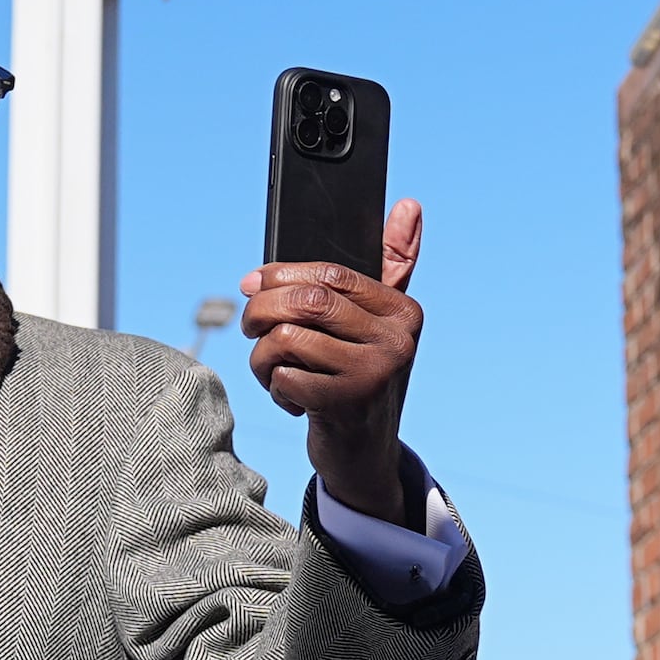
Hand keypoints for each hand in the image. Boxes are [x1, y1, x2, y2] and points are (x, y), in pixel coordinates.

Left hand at [241, 200, 424, 526]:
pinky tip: (293, 398)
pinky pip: (284, 377)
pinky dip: (275, 387)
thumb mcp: (376, 323)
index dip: (281, 274)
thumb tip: (409, 206)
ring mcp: (375, 374)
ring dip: (264, 356)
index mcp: (404, 311)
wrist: (364, 454)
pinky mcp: (348, 406)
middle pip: (306, 302)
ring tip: (274, 369)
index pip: (330, 275)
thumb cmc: (360, 376)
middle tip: (250, 326)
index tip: (251, 284)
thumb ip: (392, 264)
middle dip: (262, 311)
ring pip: (288, 338)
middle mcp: (397, 340)